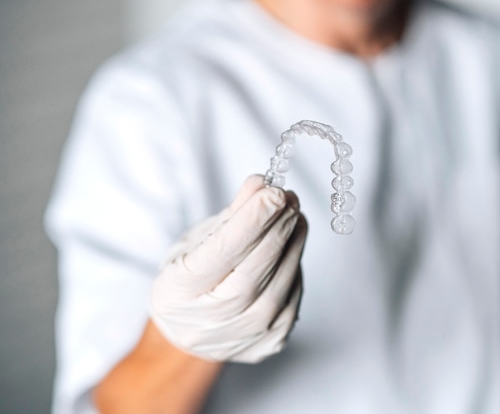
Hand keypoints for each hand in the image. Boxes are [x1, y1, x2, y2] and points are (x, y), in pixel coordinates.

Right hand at [150, 175, 306, 362]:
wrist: (191, 335)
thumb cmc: (189, 283)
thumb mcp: (195, 243)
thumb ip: (230, 215)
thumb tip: (260, 185)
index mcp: (179, 292)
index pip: (222, 253)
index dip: (251, 220)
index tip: (272, 192)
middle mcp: (211, 320)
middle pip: (255, 268)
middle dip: (277, 226)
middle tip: (287, 197)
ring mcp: (244, 335)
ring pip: (282, 281)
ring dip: (293, 241)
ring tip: (293, 214)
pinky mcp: (272, 341)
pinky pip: (292, 293)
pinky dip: (294, 263)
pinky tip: (290, 244)